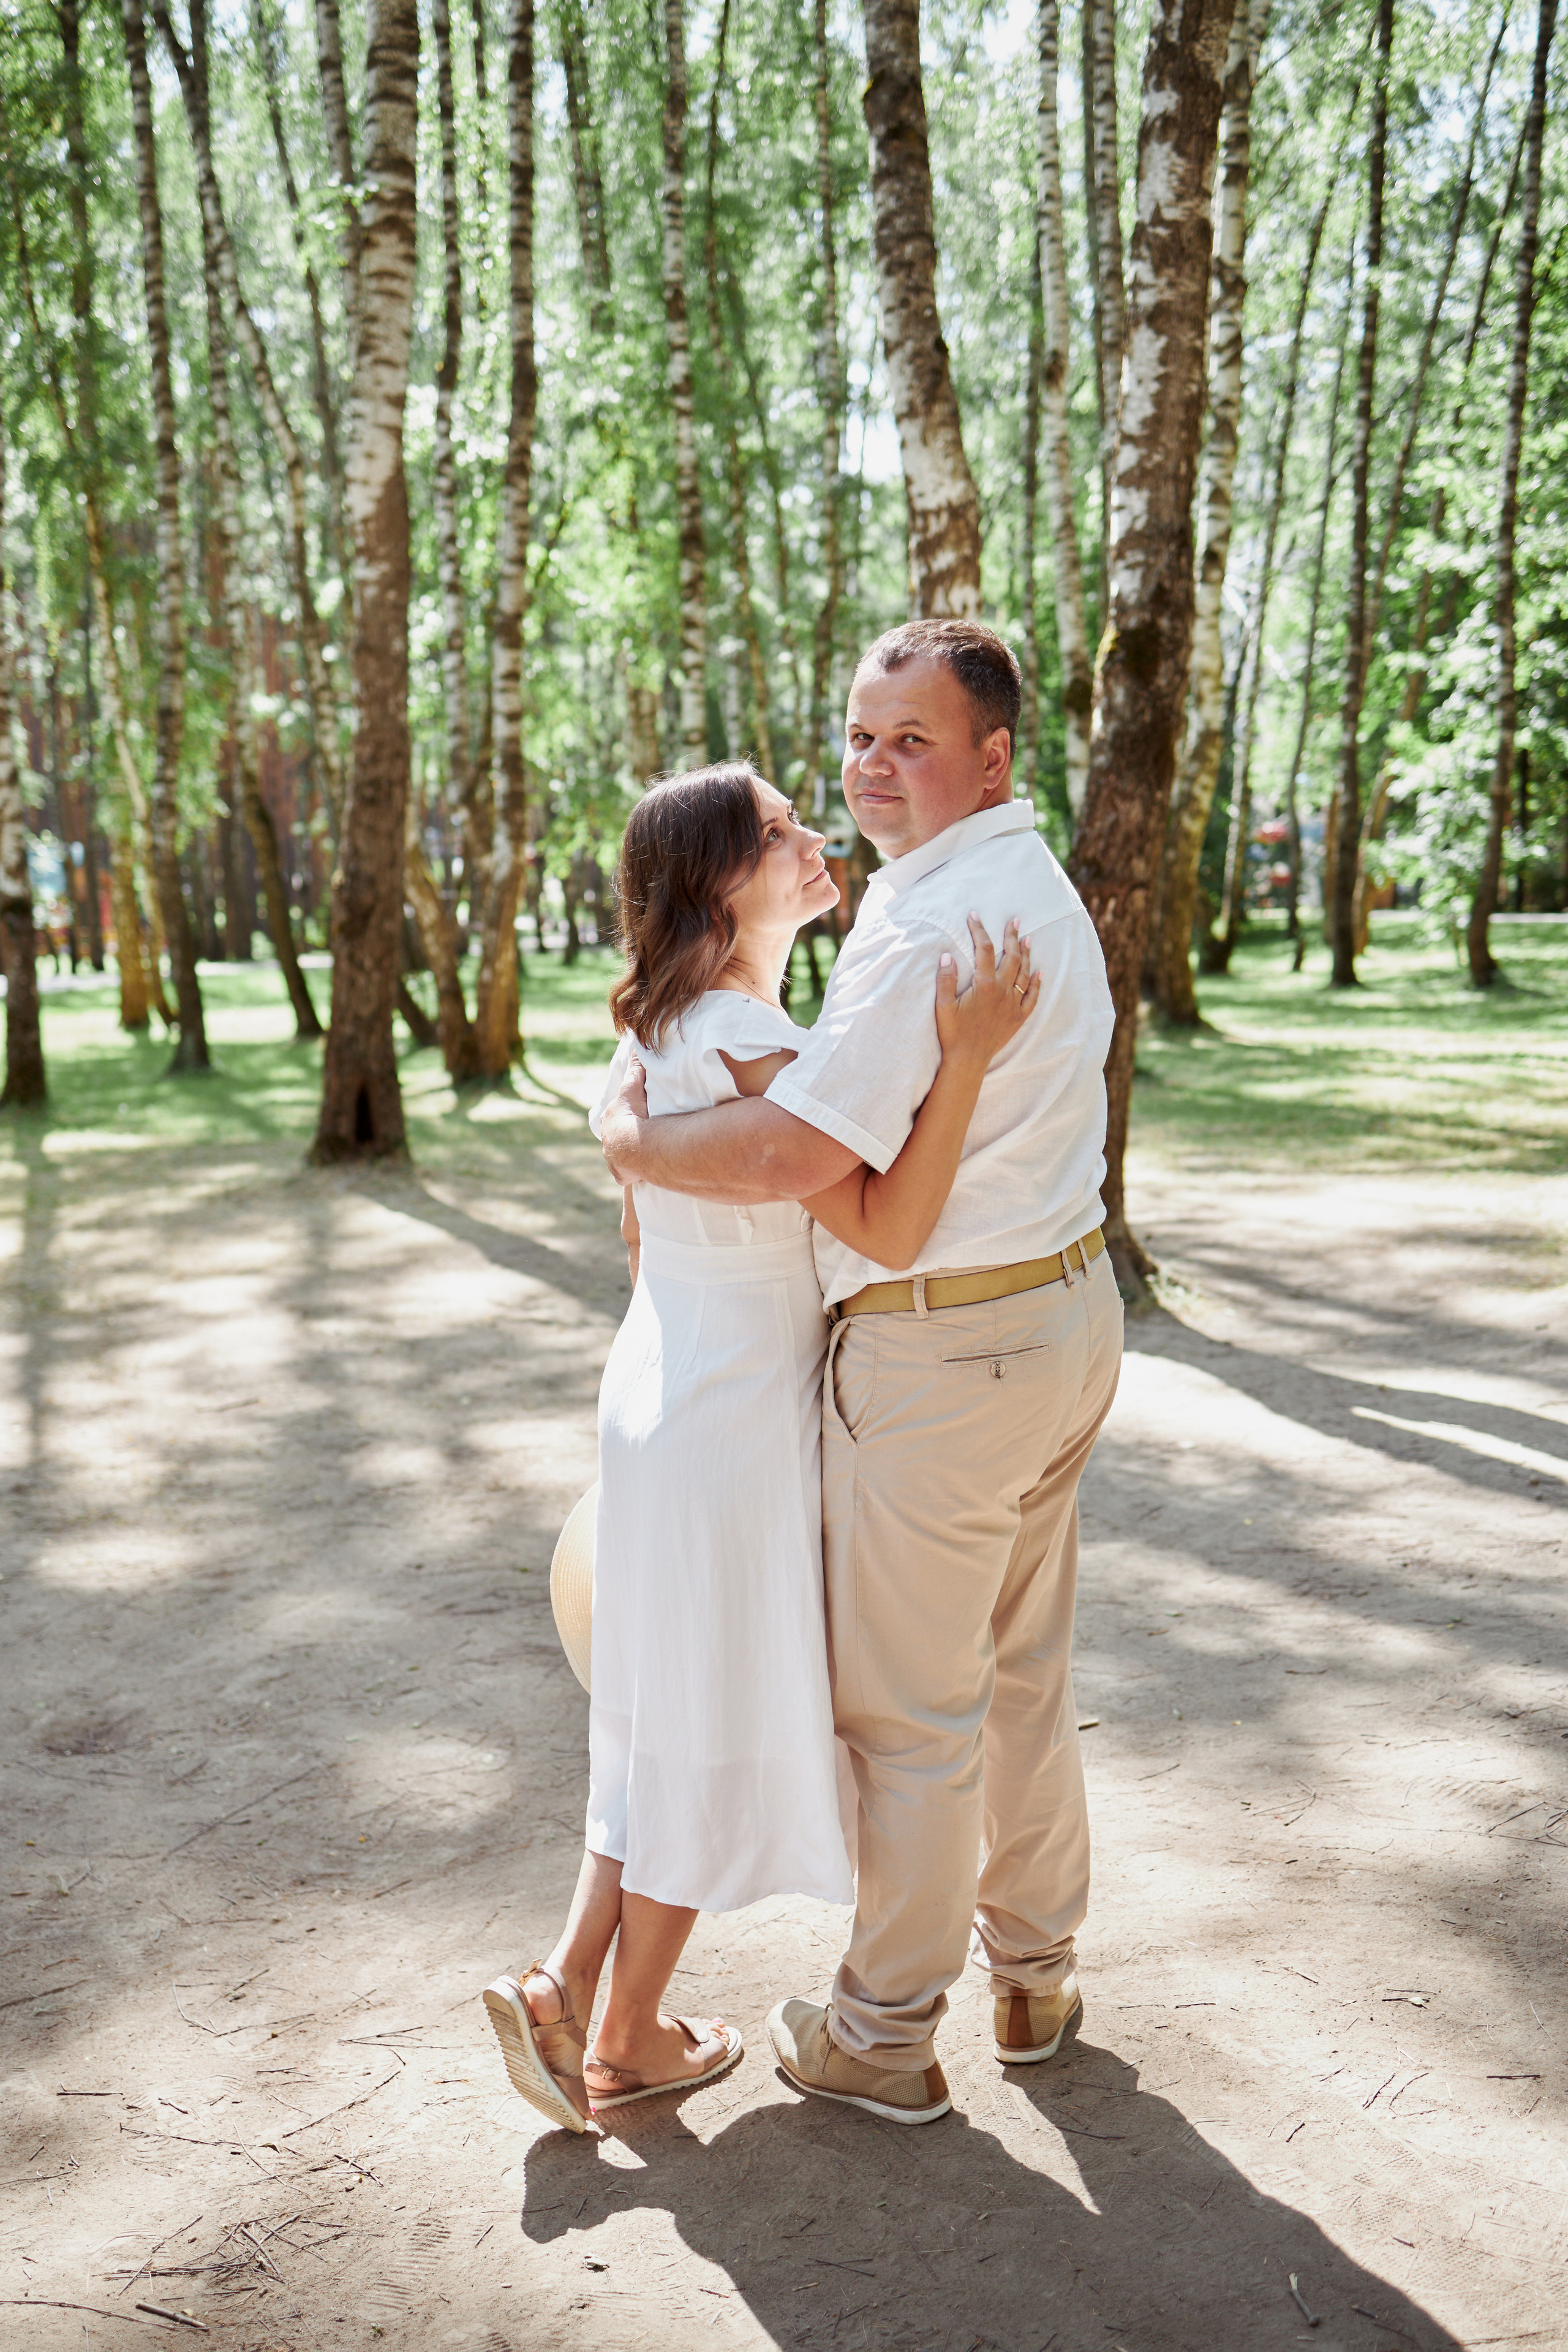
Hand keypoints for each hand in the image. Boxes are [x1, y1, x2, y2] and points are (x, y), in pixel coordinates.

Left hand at [600, 1049, 648, 1180]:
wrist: (634, 1144)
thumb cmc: (634, 1114)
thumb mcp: (634, 1087)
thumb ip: (636, 1069)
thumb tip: (636, 1047)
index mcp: (609, 1120)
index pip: (614, 1116)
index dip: (622, 1116)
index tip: (631, 1117)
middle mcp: (607, 1140)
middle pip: (615, 1138)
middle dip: (624, 1138)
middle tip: (639, 1137)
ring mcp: (613, 1159)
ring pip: (619, 1156)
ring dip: (629, 1156)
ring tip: (642, 1157)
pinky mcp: (621, 1174)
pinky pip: (625, 1175)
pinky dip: (632, 1174)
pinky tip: (640, 1174)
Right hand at [935, 915, 1039, 1069]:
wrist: (968, 1060)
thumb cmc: (953, 1033)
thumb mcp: (943, 1006)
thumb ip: (945, 980)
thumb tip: (947, 955)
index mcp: (984, 985)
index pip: (984, 950)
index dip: (979, 930)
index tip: (975, 916)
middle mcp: (1002, 991)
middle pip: (1010, 957)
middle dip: (1012, 936)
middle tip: (1014, 921)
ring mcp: (1013, 1004)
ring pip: (1024, 973)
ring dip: (1026, 954)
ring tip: (1027, 939)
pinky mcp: (1018, 1018)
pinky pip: (1032, 997)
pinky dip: (1038, 983)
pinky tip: (1041, 972)